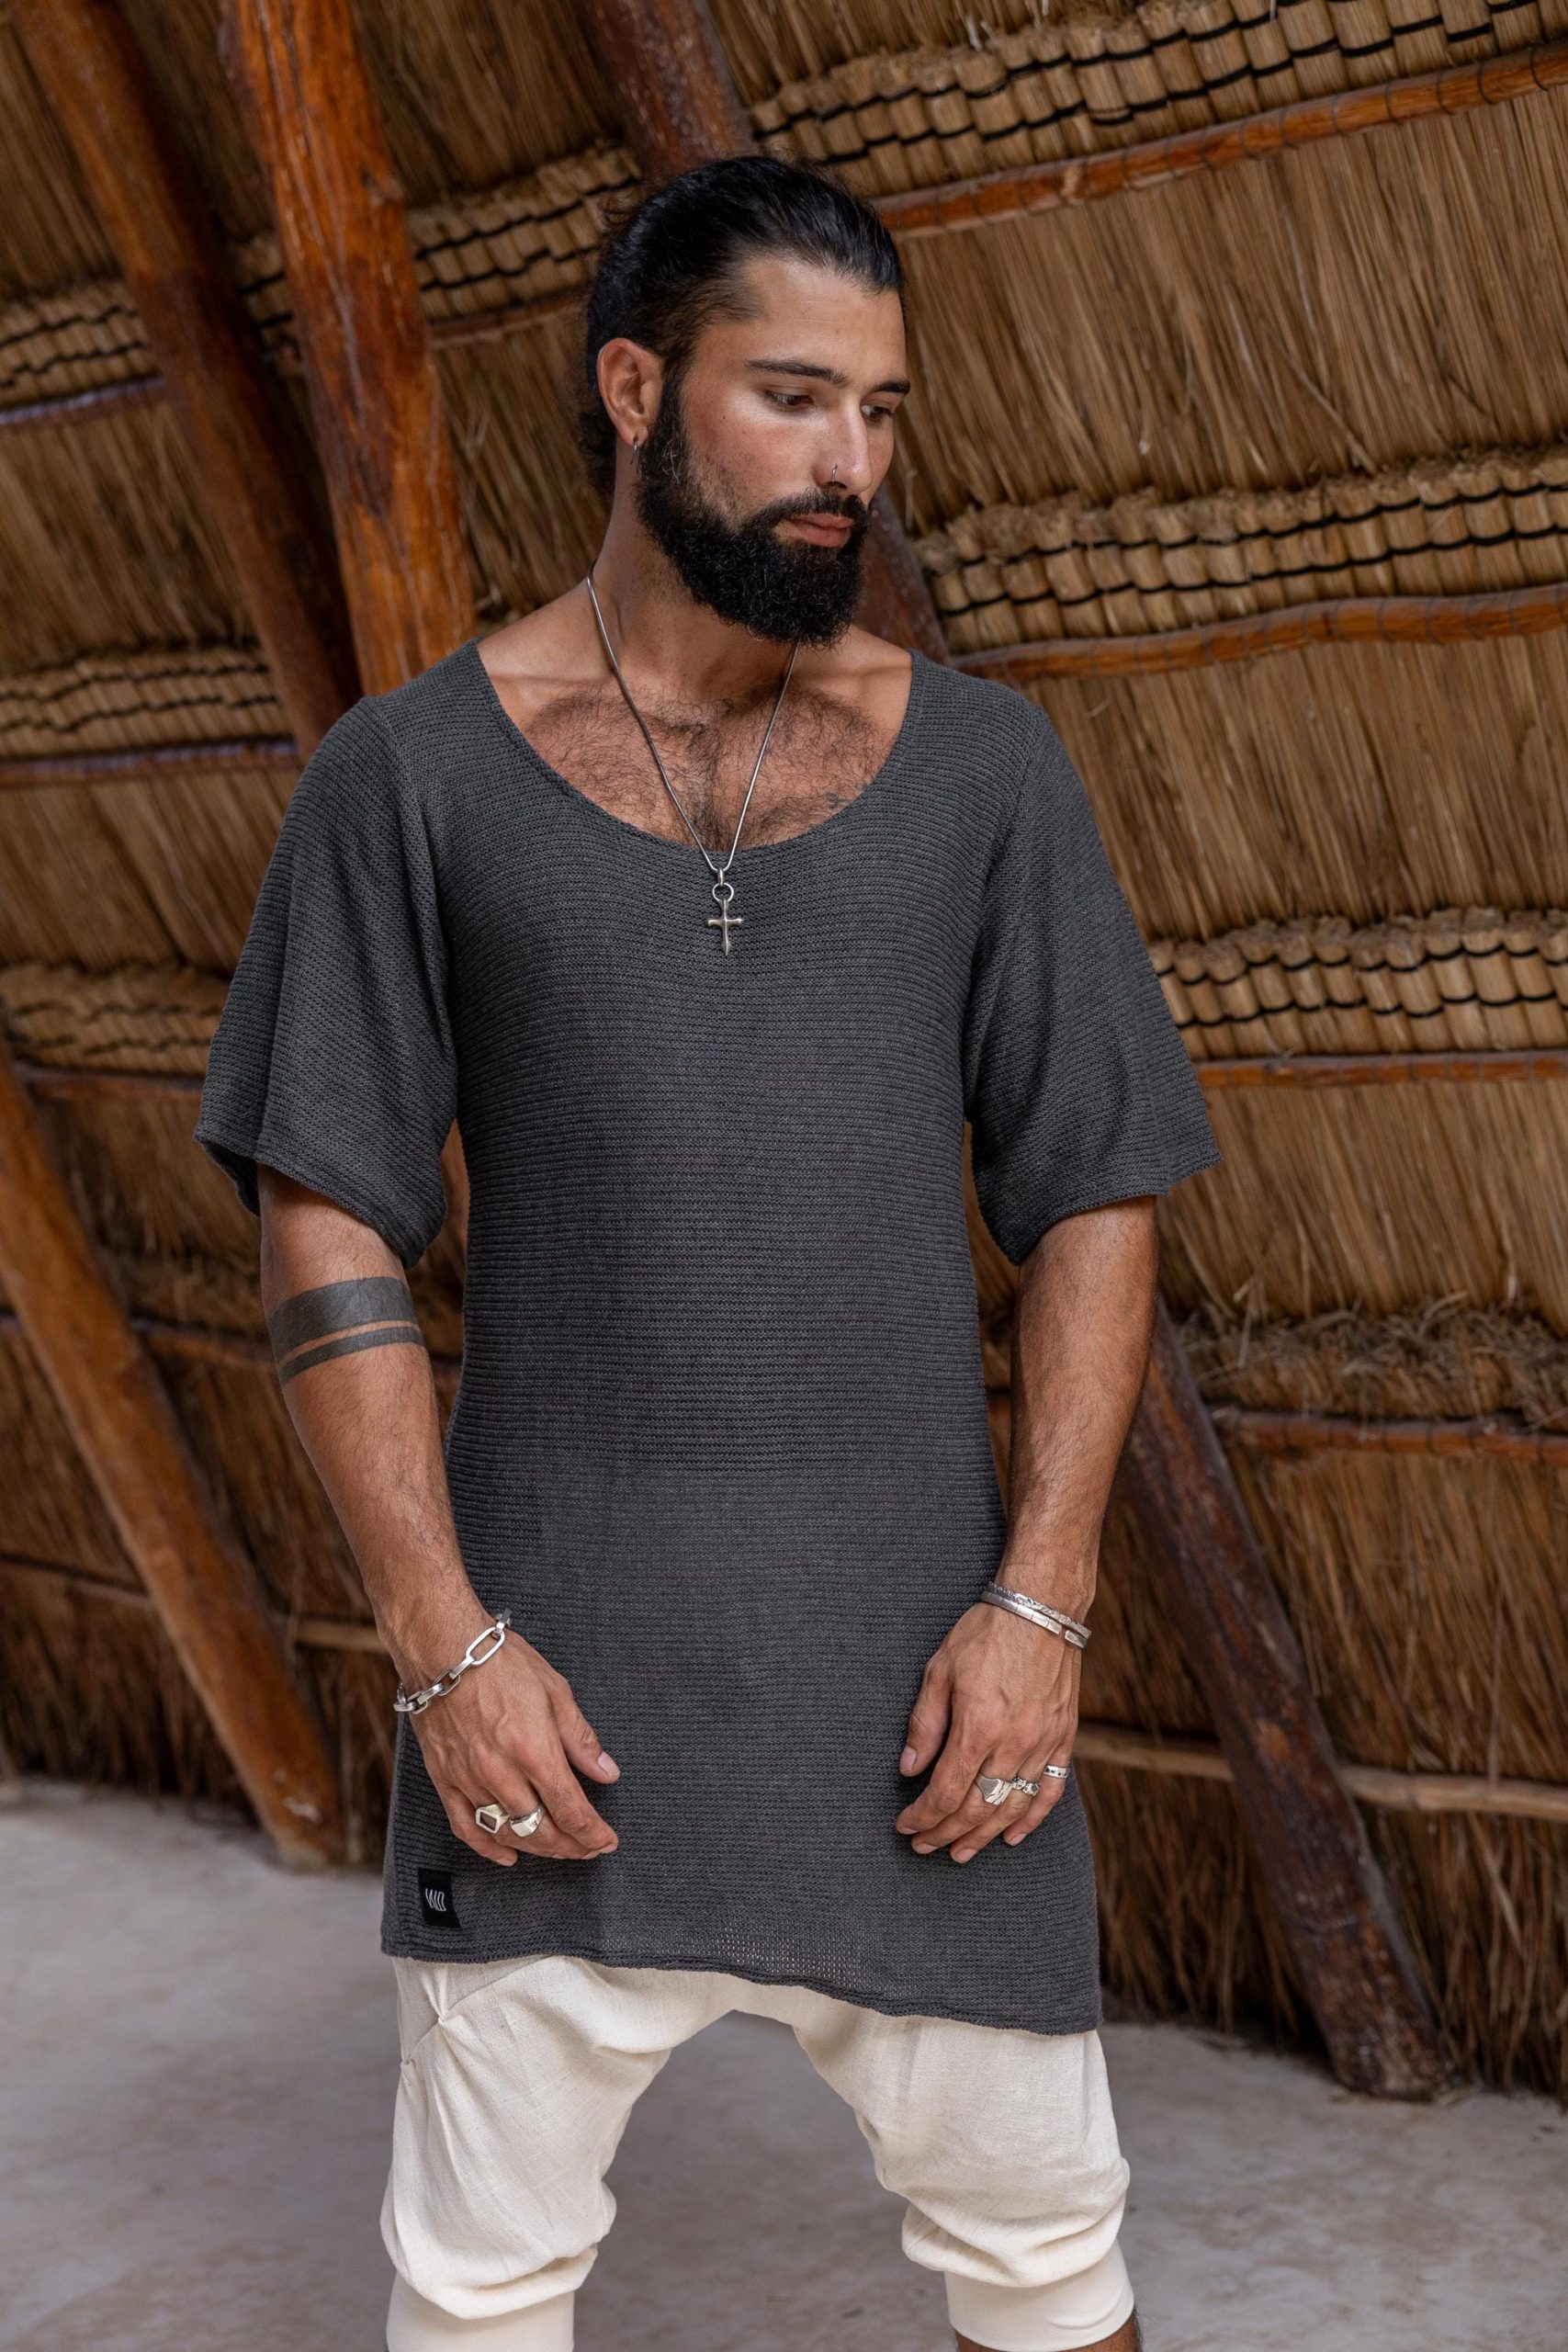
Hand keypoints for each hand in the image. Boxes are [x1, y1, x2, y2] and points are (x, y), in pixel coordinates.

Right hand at [408, 1625, 620, 1865]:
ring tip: (558, 1847)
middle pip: (541, 1830)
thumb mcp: (555, 1691)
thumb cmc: (499, 1663)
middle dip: (571, 1846)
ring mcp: (470, 1780)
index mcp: (534, 1750)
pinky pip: (466, 1827)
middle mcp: (501, 1773)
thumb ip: (581, 1739)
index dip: (592, 1833)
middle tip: (588, 1847)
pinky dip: (488, 1848)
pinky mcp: (445, 1779)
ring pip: (507, 1833)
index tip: (606, 1841)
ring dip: (537, 1848)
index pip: (571, 1810)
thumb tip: (607, 1772)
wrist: (442, 1649)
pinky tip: (507, 1854)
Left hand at [894, 1600, 1078, 1862]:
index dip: (923, 1816)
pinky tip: (1012, 1835)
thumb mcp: (939, 1671)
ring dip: (983, 1836)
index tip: (905, 1826)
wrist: (1042, 1608)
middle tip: (924, 1846)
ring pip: (1011, 1808)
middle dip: (945, 1833)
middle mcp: (1013, 1744)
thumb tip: (908, 1769)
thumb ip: (924, 1725)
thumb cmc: (985, 1634)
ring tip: (960, 1852)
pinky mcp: (1063, 1738)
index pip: (945, 1792)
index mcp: (978, 1728)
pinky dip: (1031, 1819)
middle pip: (976, 1809)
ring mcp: (1042, 1744)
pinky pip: (1050, 1790)